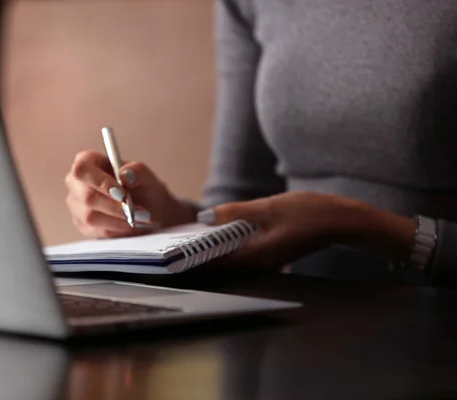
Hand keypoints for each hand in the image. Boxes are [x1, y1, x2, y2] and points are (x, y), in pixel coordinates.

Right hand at [65, 150, 194, 237]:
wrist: (147, 209)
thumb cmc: (142, 187)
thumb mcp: (146, 176)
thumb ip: (138, 171)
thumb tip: (125, 175)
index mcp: (87, 161)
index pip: (82, 169)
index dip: (100, 182)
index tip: (121, 193)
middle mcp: (76, 183)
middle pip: (86, 196)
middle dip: (115, 206)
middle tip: (138, 211)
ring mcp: (76, 205)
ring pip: (91, 217)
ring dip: (119, 220)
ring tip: (139, 219)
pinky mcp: (82, 225)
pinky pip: (96, 231)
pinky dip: (117, 230)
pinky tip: (131, 226)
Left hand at [198, 191, 415, 268]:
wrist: (343, 220)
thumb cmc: (310, 212)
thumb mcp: (269, 207)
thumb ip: (235, 212)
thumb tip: (206, 216)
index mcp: (257, 256)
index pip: (217, 262)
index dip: (195, 256)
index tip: (175, 250)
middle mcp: (261, 263)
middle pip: (223, 260)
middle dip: (202, 249)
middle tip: (180, 237)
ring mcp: (268, 259)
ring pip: (234, 254)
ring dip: (217, 243)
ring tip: (197, 230)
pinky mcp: (273, 252)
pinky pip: (246, 248)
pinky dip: (232, 239)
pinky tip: (225, 226)